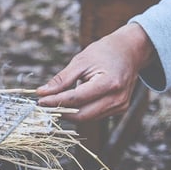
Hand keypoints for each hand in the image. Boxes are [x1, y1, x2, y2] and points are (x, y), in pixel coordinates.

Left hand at [36, 23, 156, 121]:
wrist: (130, 51)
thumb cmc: (104, 52)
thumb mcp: (80, 61)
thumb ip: (61, 79)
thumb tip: (42, 93)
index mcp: (109, 84)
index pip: (77, 99)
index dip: (56, 101)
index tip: (40, 101)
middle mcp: (117, 99)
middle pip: (82, 115)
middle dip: (60, 111)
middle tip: (43, 105)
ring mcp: (120, 106)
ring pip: (87, 118)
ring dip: (68, 113)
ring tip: (53, 103)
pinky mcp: (119, 109)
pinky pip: (94, 115)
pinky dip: (80, 111)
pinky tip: (69, 102)